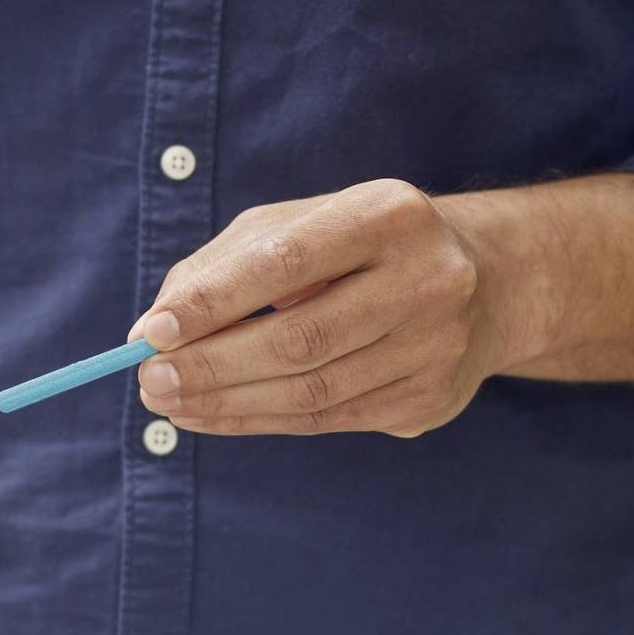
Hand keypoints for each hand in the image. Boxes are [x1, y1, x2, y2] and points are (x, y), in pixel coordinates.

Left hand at [133, 178, 532, 437]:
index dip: (214, 303)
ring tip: (168, 402)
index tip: (150, 332)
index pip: (287, 261)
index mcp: (390, 214)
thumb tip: (153, 329)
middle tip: (148, 380)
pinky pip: (328, 420)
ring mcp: (436, 347)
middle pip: (301, 339)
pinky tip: (211, 415)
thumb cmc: (360, 246)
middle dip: (212, 366)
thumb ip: (225, 265)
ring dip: (227, 402)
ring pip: (311, 393)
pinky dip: (259, 420)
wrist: (485, 282)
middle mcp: (427, 279)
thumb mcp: (300, 225)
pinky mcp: (430, 399)